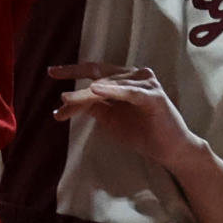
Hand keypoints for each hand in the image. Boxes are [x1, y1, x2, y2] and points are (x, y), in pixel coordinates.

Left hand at [49, 62, 200, 171]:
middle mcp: (134, 75)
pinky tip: (94, 89)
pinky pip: (128, 92)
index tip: (51, 72)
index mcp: (124, 78)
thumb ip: (94, 107)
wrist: (171, 151)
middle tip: (59, 100)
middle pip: (98, 77)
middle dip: (77, 90)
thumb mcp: (111, 120)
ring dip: (85, 95)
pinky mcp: (153, 96)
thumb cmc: (143, 133)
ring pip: (108, 85)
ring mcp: (145, 83)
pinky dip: (111, 90)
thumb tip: (69, 101)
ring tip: (66, 101)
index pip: (95, 73)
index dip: (73, 73)